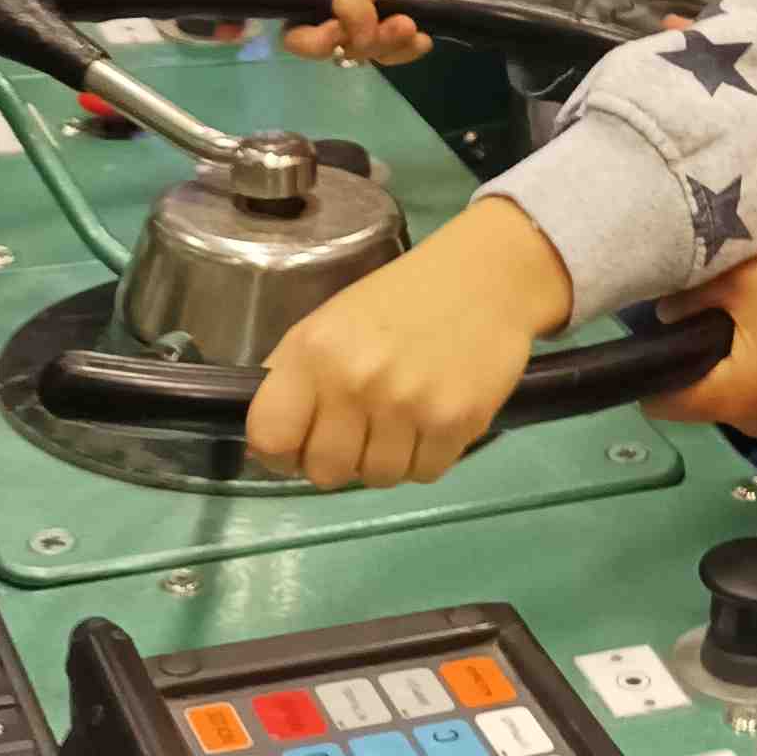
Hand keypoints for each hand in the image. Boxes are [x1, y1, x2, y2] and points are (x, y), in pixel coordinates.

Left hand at [244, 199, 572, 486]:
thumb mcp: (331, 322)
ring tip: (401, 419)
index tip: (298, 444)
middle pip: (325, 472)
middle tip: (359, 430)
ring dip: (386, 459)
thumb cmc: (403, 297)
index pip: (269, 436)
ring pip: (378, 478)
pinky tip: (432, 418)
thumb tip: (270, 443)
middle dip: (338, 459)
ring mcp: (408, 405)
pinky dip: (427, 456)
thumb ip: (296, 378)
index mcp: (315, 351)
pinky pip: (425, 472)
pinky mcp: (456, 421)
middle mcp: (356, 381)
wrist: (487, 276)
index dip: (279, 452)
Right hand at [257, 0, 475, 60]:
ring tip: (407, 24)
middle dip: (323, 42)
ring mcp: (358, 20)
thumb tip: (349, 38)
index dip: (245, 12)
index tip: (230, 32)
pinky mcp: (389, 36)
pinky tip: (420, 33)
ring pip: (348, 53)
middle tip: (344, 35)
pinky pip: (384, 60)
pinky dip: (403, 51)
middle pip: (301, 38)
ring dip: (378, 44)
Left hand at [646, 252, 756, 429]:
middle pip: (692, 395)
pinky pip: (752, 386)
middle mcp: (746, 421)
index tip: (650, 331)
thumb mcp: (744, 282)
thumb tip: (665, 313)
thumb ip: (691, 298)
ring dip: (718, 356)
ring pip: (723, 389)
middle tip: (692, 307)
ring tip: (727, 309)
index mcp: (727, 399)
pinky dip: (746, 360)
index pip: (659, 402)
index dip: (646, 368)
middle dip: (686, 356)